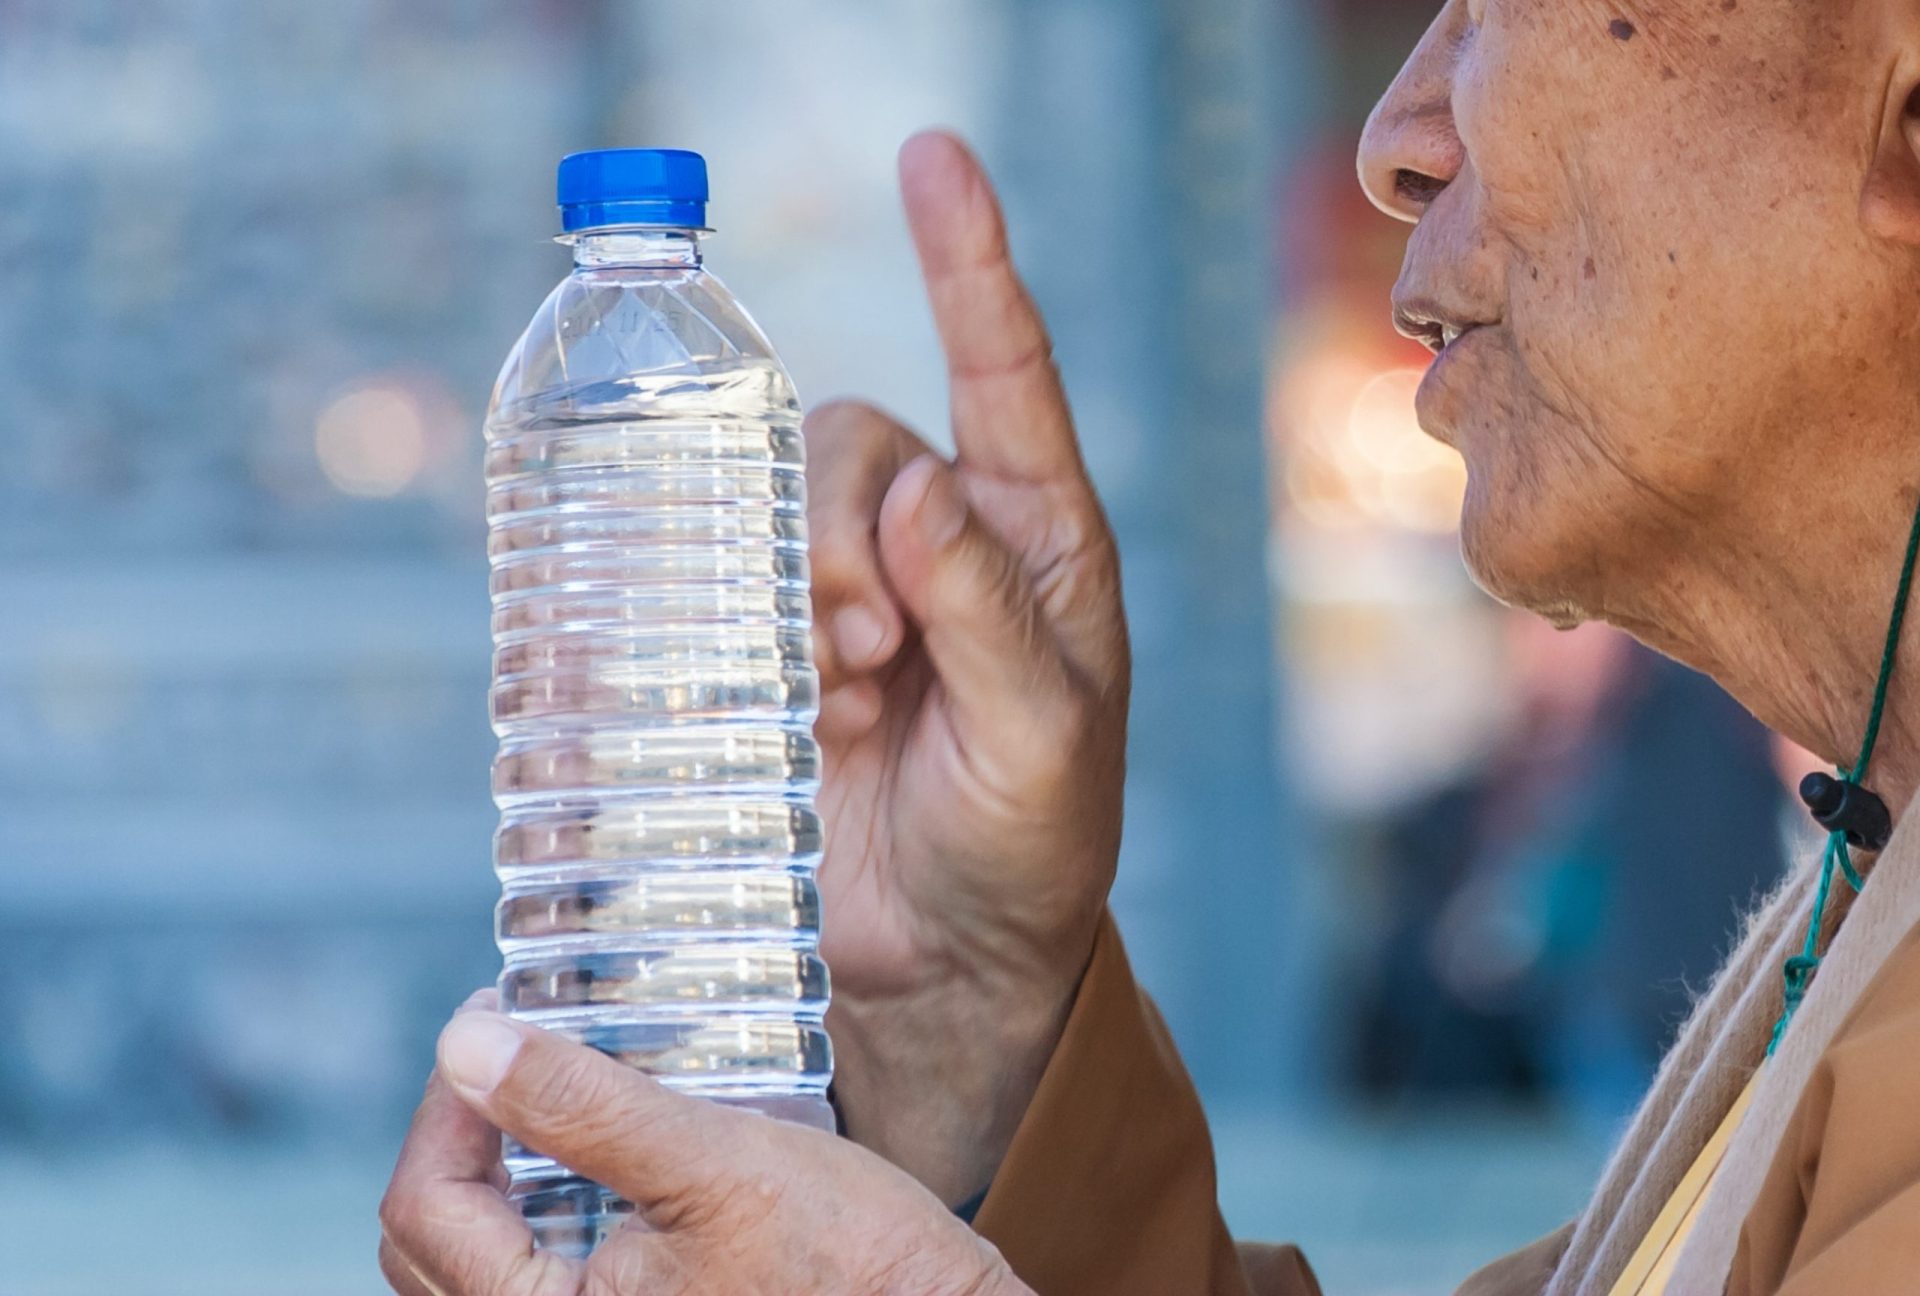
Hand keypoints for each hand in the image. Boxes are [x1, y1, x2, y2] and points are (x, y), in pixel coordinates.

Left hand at [379, 1003, 1029, 1295]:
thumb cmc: (848, 1262)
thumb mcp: (715, 1159)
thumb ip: (584, 1106)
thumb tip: (465, 1043)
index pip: (426, 1210)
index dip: (447, 1102)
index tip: (494, 1021)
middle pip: (435, 1248)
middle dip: (463, 1138)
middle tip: (515, 1054)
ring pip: (482, 1268)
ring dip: (501, 1176)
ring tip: (556, 1098)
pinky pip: (545, 1282)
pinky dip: (547, 1215)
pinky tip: (604, 1163)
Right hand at [805, 130, 1128, 1203]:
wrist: (952, 960)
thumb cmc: (1033, 847)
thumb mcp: (1042, 740)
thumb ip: (988, 615)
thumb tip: (922, 491)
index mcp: (1042, 545)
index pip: (1005, 376)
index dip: (967, 263)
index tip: (933, 156)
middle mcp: (948, 548)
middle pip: (861, 439)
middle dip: (845, 521)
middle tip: (867, 647)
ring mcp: (861, 598)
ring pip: (791, 502)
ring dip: (800, 573)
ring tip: (840, 681)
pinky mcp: (787, 654)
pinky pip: (735, 578)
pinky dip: (739, 610)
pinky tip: (785, 681)